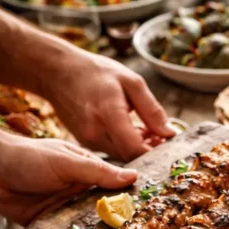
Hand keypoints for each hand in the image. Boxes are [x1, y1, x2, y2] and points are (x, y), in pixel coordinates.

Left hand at [0, 133, 136, 224]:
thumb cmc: (29, 157)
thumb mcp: (68, 162)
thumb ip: (98, 172)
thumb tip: (134, 176)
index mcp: (88, 173)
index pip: (116, 189)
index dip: (131, 203)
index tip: (152, 220)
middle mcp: (79, 193)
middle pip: (104, 214)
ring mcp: (64, 211)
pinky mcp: (48, 226)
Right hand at [49, 53, 174, 160]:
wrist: (59, 72)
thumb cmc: (97, 73)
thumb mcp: (131, 82)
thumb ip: (152, 110)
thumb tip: (169, 133)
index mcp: (109, 114)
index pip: (135, 148)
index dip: (155, 150)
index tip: (166, 142)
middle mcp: (95, 132)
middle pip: (130, 155)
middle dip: (148, 149)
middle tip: (159, 134)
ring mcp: (88, 140)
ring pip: (121, 155)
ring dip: (137, 147)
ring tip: (146, 129)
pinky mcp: (85, 143)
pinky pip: (110, 150)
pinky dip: (123, 144)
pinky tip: (130, 130)